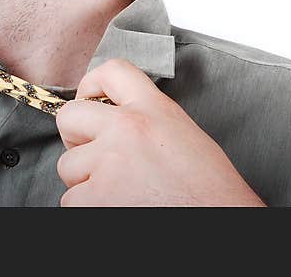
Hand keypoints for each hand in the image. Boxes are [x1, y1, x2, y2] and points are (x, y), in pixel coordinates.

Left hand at [55, 58, 265, 206]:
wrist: (223, 219)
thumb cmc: (210, 189)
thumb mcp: (183, 133)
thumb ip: (146, 118)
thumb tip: (112, 122)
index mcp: (154, 108)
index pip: (112, 70)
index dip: (91, 84)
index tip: (90, 99)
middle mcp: (127, 128)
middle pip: (70, 116)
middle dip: (75, 137)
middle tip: (93, 155)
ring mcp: (110, 162)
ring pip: (67, 166)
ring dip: (84, 181)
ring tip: (118, 191)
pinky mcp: (98, 197)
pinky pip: (71, 200)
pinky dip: (87, 208)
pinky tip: (116, 208)